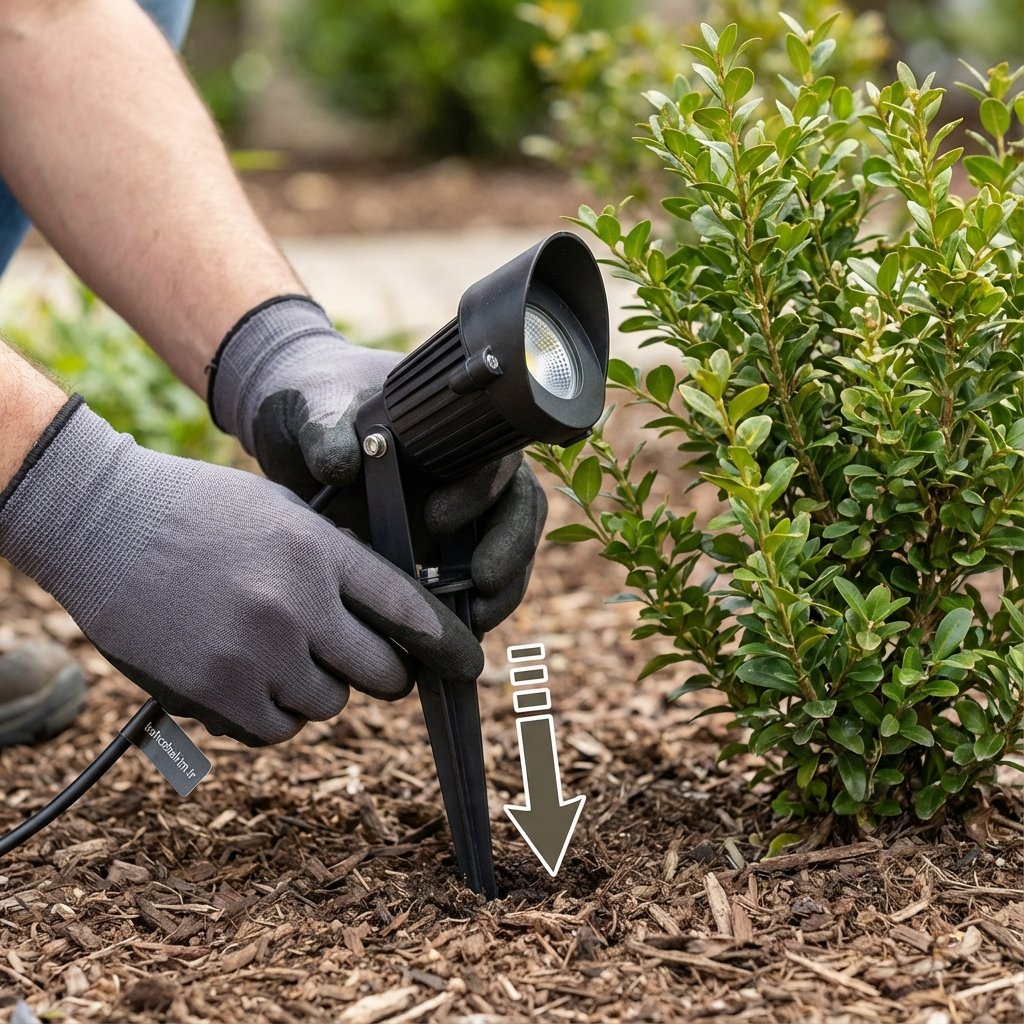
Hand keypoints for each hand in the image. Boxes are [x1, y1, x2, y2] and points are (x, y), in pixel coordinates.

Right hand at [0, 399, 482, 745]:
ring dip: (316, 691)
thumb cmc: (198, 509)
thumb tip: (392, 611)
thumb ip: (337, 560)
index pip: (410, 610)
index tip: (466, 663)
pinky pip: (275, 730)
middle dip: (384, 675)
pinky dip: (271, 715)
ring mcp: (257, 651)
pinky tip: (248, 678)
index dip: (447, 643)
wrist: (102, 522)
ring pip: (328, 706)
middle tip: (368, 666)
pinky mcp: (215, 691)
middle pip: (382, 673)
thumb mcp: (282, 511)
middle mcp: (298, 603)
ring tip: (281, 655)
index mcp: (321, 550)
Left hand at [208, 296, 546, 631]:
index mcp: (449, 427)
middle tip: (481, 585)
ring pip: (506, 548)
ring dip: (503, 588)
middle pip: (518, 508)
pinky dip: (470, 607)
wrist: (297, 430)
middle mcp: (467, 470)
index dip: (478, 491)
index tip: (437, 520)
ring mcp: (460, 511)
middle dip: (510, 549)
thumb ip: (325, 429)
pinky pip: (472, 581)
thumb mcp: (314, 406)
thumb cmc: (314, 403)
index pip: (491, 456)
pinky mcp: (441, 549)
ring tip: (474, 622)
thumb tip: (340, 464)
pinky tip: (451, 633)